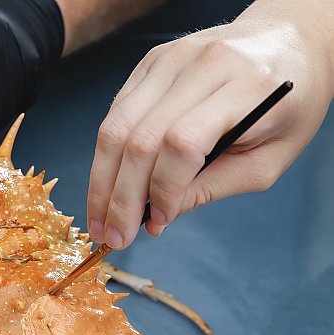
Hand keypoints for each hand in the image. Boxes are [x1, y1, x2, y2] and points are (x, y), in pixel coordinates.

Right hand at [86, 3, 333, 249]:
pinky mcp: (151, 62)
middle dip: (120, 197)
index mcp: (247, 86)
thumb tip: (156, 218)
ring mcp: (171, 59)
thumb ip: (212, 188)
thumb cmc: (289, 105)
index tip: (158, 222)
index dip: (163, 190)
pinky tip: (109, 186)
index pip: (182, 143)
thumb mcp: (268, 160)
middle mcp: (203, 64)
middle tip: (114, 236)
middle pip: (139, 139)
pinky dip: (107, 156)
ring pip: (115, 128)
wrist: (290, 42)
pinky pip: (115, 114)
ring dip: (101, 182)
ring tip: (99, 220)